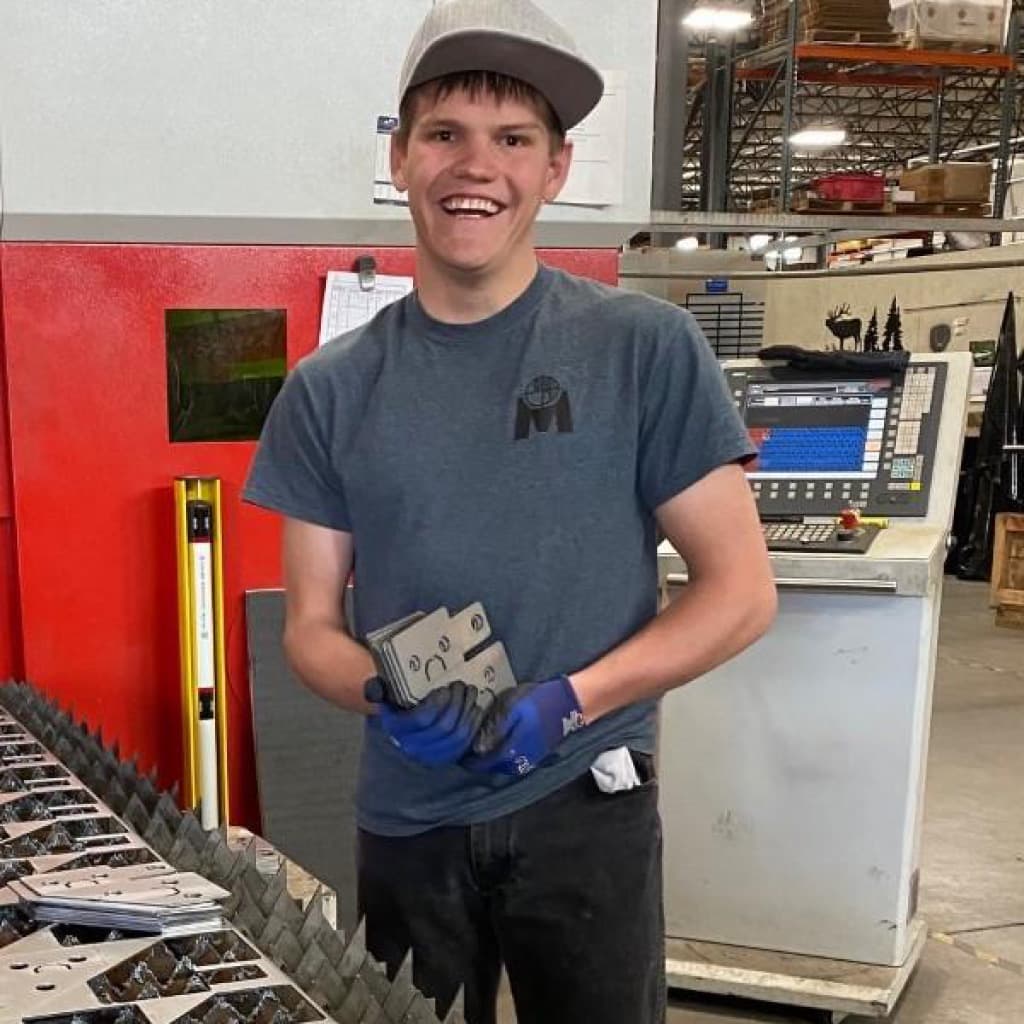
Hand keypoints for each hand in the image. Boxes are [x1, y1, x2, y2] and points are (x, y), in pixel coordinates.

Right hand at [365, 678, 483, 766]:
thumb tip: (376, 687)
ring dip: (467, 711)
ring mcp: (431, 754)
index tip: (443, 689)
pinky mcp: (447, 757)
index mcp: (397, 728)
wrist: (400, 725)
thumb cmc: (396, 705)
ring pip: (457, 735)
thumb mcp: (383, 696)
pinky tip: (474, 709)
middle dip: (457, 703)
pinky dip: (473, 724)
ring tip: (469, 693)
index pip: (422, 719)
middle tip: (460, 686)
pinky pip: (465, 743)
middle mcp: (413, 745)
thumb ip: (378, 690)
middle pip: (444, 726)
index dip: (437, 703)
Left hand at [464, 675, 585, 777]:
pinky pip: (514, 761)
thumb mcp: (512, 709)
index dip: (469, 760)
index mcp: (511, 751)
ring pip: (504, 766)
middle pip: (493, 768)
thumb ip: (494, 729)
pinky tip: (499, 745)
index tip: (458, 754)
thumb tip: (477, 748)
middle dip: (479, 762)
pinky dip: (503, 756)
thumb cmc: (539, 702)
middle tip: (466, 750)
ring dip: (491, 760)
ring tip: (480, 748)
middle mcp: (520, 761)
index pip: (483, 764)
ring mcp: (530, 759)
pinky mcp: (537, 753)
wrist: (570, 702)